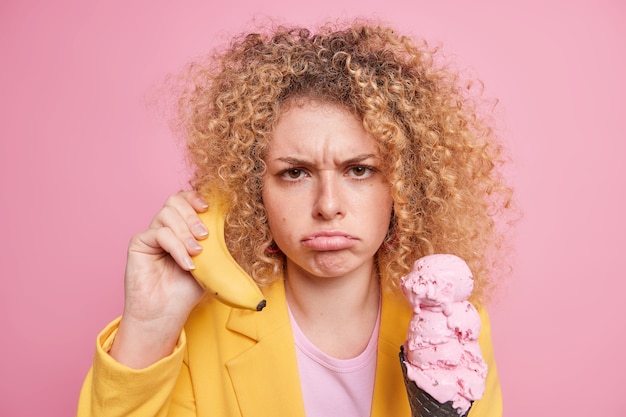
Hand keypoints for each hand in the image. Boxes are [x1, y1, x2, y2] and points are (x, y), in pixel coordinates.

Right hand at [109, 190, 208, 367]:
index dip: (195, 197)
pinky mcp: (138, 244)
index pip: (186, 200)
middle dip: (193, 216)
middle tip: (205, 236)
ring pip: (167, 214)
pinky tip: (186, 264)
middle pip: (174, 201)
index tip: (209, 208)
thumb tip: (235, 222)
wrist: (165, 315)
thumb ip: (217, 241)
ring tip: (197, 253)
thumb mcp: (209, 263)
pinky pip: (160, 233)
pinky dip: (176, 247)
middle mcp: (164, 227)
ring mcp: (151, 234)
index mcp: (181, 228)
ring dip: (186, 232)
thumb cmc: (186, 291)